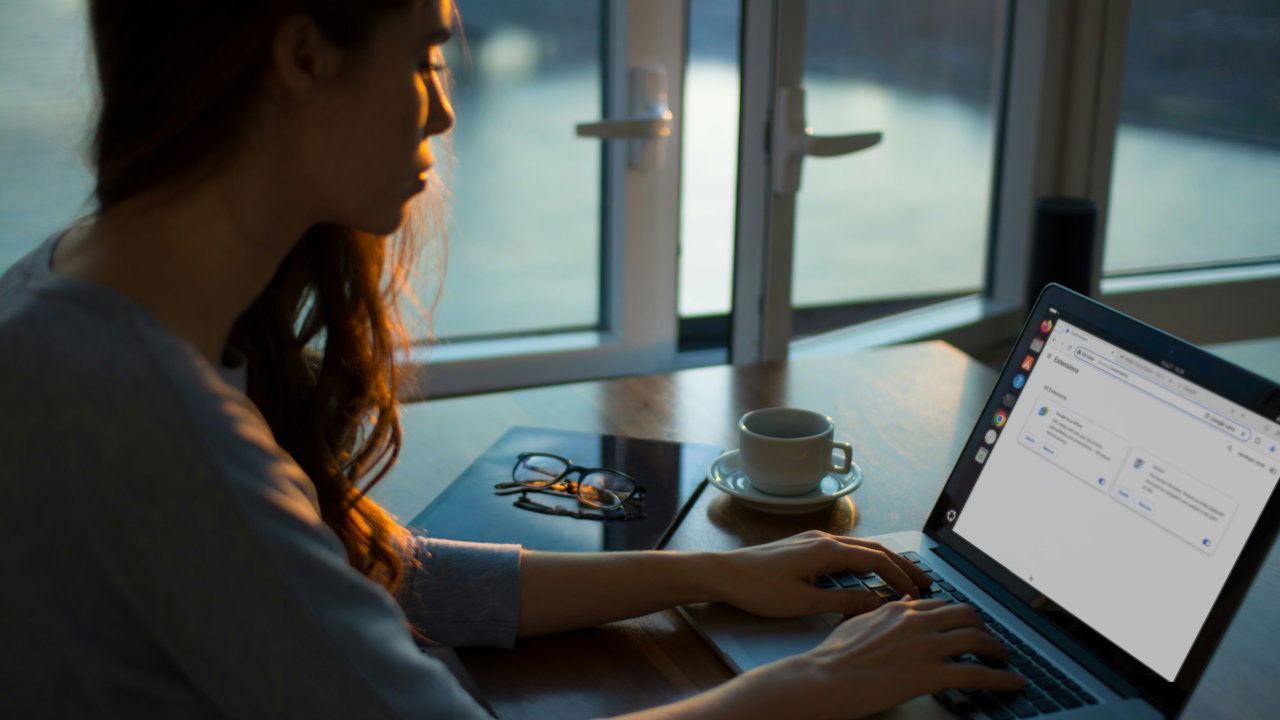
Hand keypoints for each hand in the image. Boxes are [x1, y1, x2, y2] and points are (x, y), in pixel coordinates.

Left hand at [710, 530, 931, 617]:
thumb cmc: (758, 588)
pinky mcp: (804, 546)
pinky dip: (865, 561)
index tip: (917, 595)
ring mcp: (813, 540)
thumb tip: (876, 603)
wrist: (724, 573)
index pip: (876, 560)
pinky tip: (868, 573)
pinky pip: (845, 550)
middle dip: (902, 565)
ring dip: (884, 562)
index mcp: (827, 550)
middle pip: (874, 549)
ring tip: (903, 578)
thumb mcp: (804, 602)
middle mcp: (824, 539)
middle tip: (925, 581)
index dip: (900, 578)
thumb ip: (843, 602)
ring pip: (860, 548)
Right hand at [744, 599, 1024, 718]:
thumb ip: (879, 616)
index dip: (960, 617)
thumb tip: (889, 612)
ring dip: (997, 650)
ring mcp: (925, 646)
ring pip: (977, 639)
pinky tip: (1013, 683)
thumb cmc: (832, 657)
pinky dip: (1001, 678)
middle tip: (990, 642)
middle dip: (984, 628)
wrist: (824, 679)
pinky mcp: (930, 673)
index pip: (941, 605)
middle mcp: (916, 621)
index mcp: (899, 610)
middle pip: (965, 616)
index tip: (967, 626)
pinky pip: (977, 674)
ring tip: (1005, 660)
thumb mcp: (856, 623)